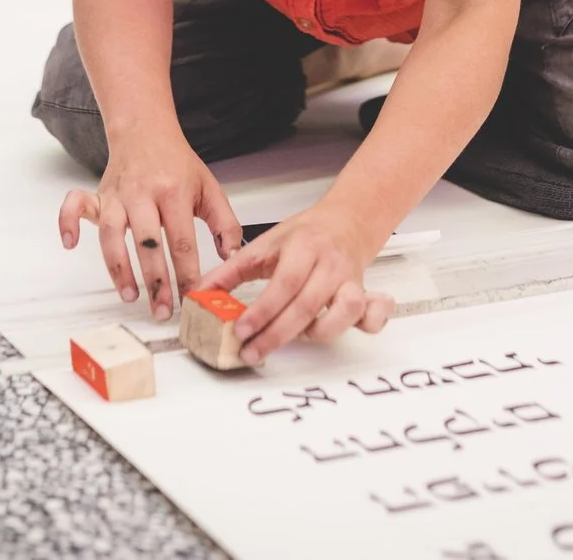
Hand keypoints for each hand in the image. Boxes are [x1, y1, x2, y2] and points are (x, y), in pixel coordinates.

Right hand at [58, 132, 242, 319]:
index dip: (187, 272)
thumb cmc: (177, 164)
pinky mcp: (98, 194)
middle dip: (155, 281)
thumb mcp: (209, 188)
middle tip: (162, 310)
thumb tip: (231, 256)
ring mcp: (117, 195)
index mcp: (174, 193)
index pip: (182, 241)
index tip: (191, 298)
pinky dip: (67, 222)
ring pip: (112, 234)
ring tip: (129, 296)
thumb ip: (225, 223)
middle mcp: (143, 194)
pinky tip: (71, 243)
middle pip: (148, 243)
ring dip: (118, 268)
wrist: (146, 130)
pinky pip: (75, 205)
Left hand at [194, 203, 394, 365]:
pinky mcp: (364, 294)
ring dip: (318, 332)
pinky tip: (342, 330)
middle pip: (307, 305)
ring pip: (344, 312)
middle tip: (253, 351)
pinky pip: (373, 315)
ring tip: (296, 338)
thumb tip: (200, 292)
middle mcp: (330, 265)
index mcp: (304, 247)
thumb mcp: (264, 244)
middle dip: (277, 334)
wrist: (346, 222)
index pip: (284, 283)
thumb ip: (231, 270)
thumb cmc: (306, 235)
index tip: (242, 331)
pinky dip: (365, 326)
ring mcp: (350, 280)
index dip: (263, 311)